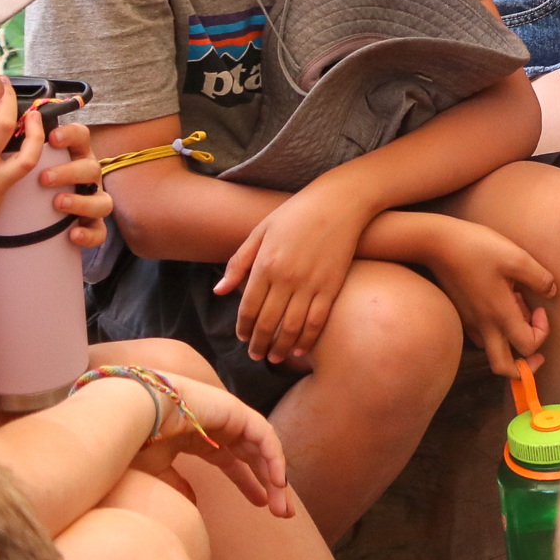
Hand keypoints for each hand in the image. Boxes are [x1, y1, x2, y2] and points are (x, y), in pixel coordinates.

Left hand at [35, 120, 112, 249]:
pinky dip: (89, 234)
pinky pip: (100, 232)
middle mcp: (89, 178)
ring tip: (57, 203)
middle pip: (92, 169)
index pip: (82, 137)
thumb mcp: (30, 165)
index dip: (71, 135)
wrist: (38, 219)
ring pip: (102, 202)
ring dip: (81, 202)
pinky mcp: (94, 227)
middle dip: (69, 172)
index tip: (52, 138)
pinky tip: (72, 234)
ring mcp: (94, 202)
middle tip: (44, 178)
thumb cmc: (33, 185)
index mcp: (76, 157)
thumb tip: (0, 139)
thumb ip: (22, 154)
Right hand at [128, 369, 294, 516]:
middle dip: (269, 483)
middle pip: (254, 456)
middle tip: (283, 513)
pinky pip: (265, 436)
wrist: (132, 417)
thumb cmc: (137, 441)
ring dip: (276, 477)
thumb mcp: (157, 471)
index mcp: (201, 436)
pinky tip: (278, 483)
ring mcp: (229, 416)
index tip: (261, 504)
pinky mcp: (236, 411)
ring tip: (283, 508)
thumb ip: (176, 485)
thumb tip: (191, 503)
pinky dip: (275, 458)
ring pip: (263, 449)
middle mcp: (219, 425)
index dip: (248, 482)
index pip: (233, 461)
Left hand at [214, 175, 373, 362]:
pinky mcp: (332, 286)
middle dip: (259, 344)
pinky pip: (317, 321)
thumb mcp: (261, 231)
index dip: (243, 328)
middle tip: (256, 356)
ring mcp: (310, 284)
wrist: (339, 201)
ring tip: (275, 358)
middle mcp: (286, 278)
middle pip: (267, 323)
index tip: (242, 338)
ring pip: (291, 328)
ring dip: (281, 348)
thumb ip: (239, 263)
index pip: (248, 308)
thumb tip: (219, 291)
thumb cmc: (296, 213)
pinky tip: (300, 350)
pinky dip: (307, 339)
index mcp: (265, 264)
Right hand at [417, 217, 552, 377]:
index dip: (542, 333)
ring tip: (517, 306)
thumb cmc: (478, 248)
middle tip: (537, 353)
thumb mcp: (517, 257)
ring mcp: (470, 322)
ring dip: (510, 338)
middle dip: (524, 367)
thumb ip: (540, 278)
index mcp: (500, 315)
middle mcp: (483, 326)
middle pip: (503, 367)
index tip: (540, 309)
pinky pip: (483, 332)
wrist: (437, 244)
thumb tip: (552, 292)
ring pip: (493, 348)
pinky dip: (497, 325)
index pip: (527, 347)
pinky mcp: (462, 314)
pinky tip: (501, 297)